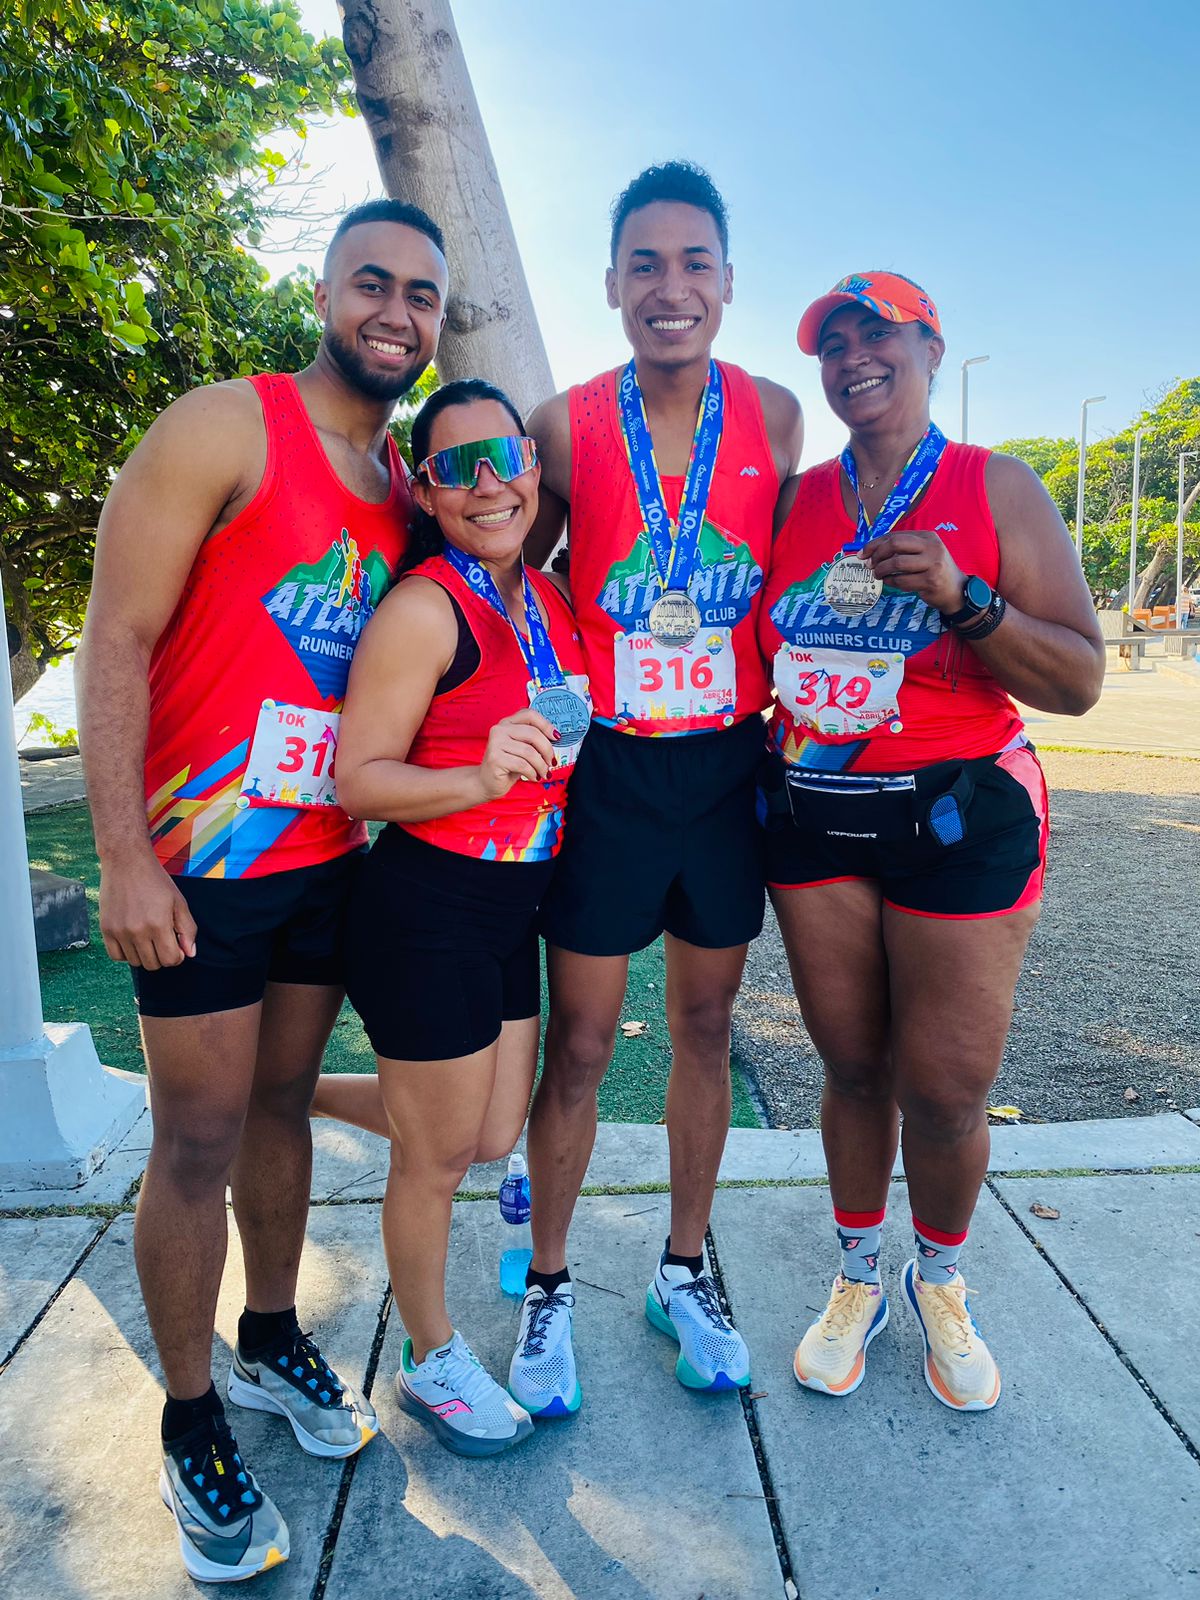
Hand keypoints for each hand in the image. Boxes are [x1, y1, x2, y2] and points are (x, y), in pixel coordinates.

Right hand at [99, 849, 197, 969]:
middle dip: (161, 956)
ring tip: (147, 937)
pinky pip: (116, 956)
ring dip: (144, 954)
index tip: (175, 945)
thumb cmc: (155, 880)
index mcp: (158, 924)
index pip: (170, 960)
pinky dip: (126, 953)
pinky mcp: (106, 929)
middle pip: (153, 964)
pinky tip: (133, 940)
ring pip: (135, 962)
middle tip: (162, 940)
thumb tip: (189, 953)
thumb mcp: (179, 902)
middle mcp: (137, 931)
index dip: (177, 956)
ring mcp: (119, 931)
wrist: (126, 861)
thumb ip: (187, 929)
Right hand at [477, 709, 556, 798]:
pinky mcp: (495, 759)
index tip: (556, 737)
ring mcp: (495, 743)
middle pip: (533, 734)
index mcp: (507, 723)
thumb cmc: (508, 766)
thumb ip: (534, 741)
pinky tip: (533, 777)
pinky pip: (522, 765)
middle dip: (547, 750)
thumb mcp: (523, 749)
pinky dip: (533, 773)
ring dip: (541, 765)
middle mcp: (499, 729)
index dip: (546, 725)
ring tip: (544, 773)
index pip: (530, 715)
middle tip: (552, 762)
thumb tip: (556, 738)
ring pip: (529, 752)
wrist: (487, 782)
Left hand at [863, 530, 964, 613]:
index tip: (863, 553)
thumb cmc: (933, 570)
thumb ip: (902, 549)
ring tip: (879, 575)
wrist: (956, 590)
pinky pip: (902, 581)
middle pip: (895, 544)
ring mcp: (933, 563)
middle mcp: (931, 547)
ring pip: (897, 563)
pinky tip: (889, 582)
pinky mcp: (930, 580)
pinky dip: (891, 582)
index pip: (895, 535)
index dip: (875, 544)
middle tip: (870, 565)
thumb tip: (871, 551)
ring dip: (882, 570)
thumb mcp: (923, 553)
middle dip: (877, 554)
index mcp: (927, 536)